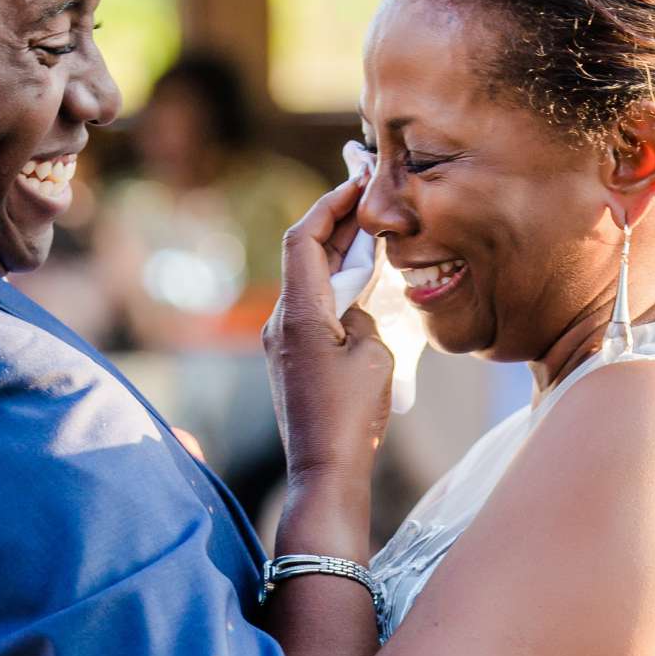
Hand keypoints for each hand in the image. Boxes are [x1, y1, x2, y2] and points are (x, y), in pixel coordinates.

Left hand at [262, 171, 391, 516]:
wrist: (324, 473)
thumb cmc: (350, 419)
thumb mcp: (373, 355)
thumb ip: (363, 314)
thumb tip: (355, 307)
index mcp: (298, 313)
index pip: (304, 238)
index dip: (329, 204)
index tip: (357, 182)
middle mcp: (281, 322)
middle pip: (305, 255)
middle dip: (336, 223)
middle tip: (368, 195)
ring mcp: (282, 343)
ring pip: (309, 282)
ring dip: (338, 255)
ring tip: (371, 232)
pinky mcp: (291, 362)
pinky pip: (312, 310)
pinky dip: (335, 288)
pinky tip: (362, 283)